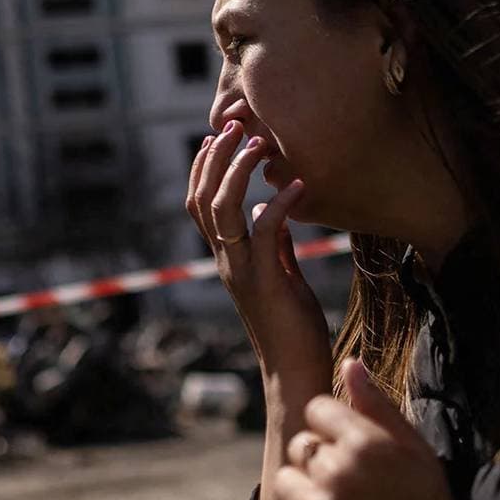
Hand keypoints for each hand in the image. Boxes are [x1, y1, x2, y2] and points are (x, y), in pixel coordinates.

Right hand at [185, 122, 330, 387]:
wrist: (296, 374)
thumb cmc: (293, 328)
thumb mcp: (282, 275)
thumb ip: (275, 243)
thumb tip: (272, 209)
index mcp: (228, 258)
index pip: (200, 204)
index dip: (204, 168)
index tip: (217, 136)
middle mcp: (226, 261)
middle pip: (202, 199)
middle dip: (215, 158)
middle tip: (234, 125)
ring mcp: (241, 271)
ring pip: (222, 210)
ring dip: (237, 171)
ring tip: (257, 143)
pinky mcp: (264, 281)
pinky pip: (264, 232)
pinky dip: (280, 203)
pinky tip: (298, 185)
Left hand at [267, 358, 470, 499]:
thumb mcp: (417, 454)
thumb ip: (378, 407)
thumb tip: (350, 361)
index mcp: (368, 444)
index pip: (318, 409)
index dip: (334, 428)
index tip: (353, 451)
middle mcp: (339, 473)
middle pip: (302, 444)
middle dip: (321, 460)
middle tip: (352, 487)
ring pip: (286, 479)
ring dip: (306, 492)